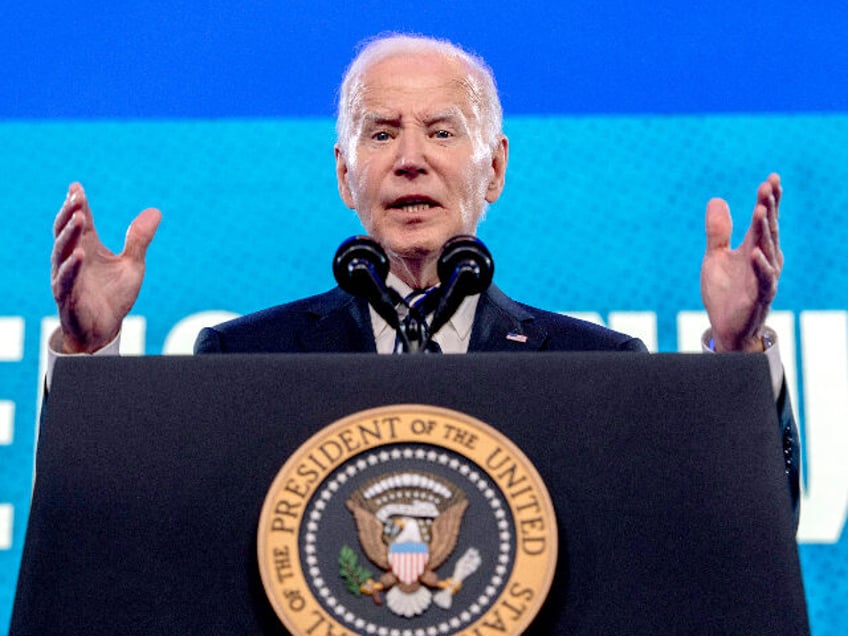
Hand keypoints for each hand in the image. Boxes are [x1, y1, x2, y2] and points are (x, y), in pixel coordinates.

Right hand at [51, 183, 160, 352]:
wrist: (104, 330)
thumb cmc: (113, 296)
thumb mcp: (132, 264)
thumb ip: (139, 239)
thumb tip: (155, 211)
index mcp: (87, 248)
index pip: (79, 221)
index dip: (77, 204)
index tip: (77, 187)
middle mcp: (73, 260)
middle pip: (65, 232)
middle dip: (69, 213)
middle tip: (76, 197)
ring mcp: (67, 278)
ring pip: (61, 252)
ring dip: (69, 235)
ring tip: (78, 218)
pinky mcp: (68, 298)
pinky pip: (66, 280)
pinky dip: (71, 267)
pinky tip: (79, 254)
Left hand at [701, 174, 782, 351]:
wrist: (725, 327)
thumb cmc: (725, 291)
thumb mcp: (715, 257)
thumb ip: (718, 231)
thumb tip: (717, 199)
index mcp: (753, 247)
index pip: (762, 219)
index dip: (767, 199)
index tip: (771, 178)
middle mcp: (763, 259)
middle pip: (768, 229)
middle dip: (768, 207)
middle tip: (768, 186)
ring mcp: (764, 277)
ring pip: (767, 250)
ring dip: (765, 230)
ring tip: (760, 210)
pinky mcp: (760, 296)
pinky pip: (763, 279)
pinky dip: (760, 266)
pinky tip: (755, 252)